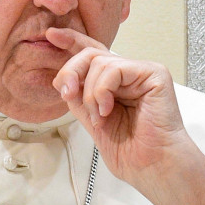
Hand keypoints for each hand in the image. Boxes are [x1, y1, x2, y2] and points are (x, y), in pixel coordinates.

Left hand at [48, 28, 204, 204]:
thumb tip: (63, 81)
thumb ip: (80, 98)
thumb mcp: (93, 121)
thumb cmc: (132, 152)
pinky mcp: (154, 73)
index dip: (71, 41)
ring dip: (89, 93)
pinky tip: (107, 110)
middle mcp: (129, 75)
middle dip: (70, 72)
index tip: (51, 36)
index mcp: (115, 84)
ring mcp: (141, 72)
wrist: (153, 167)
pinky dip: (102, 90)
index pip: (92, 54)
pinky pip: (114, 68)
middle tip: (67, 93)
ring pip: (98, 61)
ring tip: (99, 117)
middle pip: (90, 54)